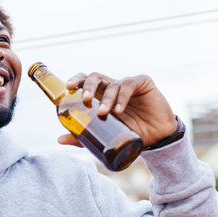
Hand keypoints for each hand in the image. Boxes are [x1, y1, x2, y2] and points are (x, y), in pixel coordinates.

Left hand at [57, 72, 177, 147]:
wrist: (157, 138)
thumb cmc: (129, 133)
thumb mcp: (104, 135)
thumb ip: (83, 136)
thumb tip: (60, 139)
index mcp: (100, 94)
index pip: (85, 81)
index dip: (76, 80)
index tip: (68, 87)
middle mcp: (111, 86)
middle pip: (95, 77)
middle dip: (88, 85)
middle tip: (84, 99)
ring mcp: (127, 84)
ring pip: (112, 84)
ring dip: (106, 98)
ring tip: (103, 113)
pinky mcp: (143, 83)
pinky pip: (129, 85)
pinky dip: (121, 97)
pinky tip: (119, 110)